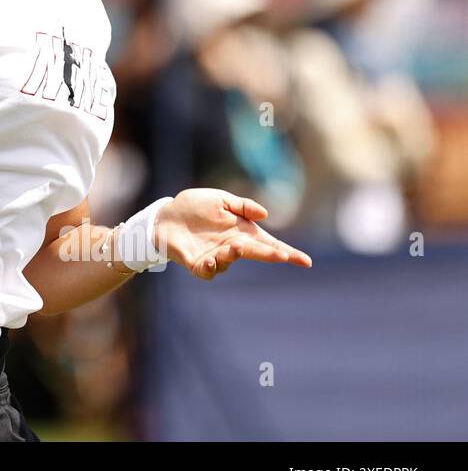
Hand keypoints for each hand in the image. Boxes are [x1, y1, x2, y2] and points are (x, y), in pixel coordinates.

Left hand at [154, 188, 311, 280]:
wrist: (165, 215)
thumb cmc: (194, 206)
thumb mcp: (220, 199)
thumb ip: (242, 206)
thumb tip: (265, 214)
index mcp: (242, 231)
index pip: (269, 244)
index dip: (288, 253)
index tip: (305, 261)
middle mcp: (232, 246)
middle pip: (256, 253)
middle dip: (269, 255)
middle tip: (280, 255)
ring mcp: (215, 256)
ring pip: (231, 261)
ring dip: (235, 255)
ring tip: (235, 246)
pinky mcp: (197, 264)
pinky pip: (208, 271)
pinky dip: (211, 268)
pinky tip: (211, 261)